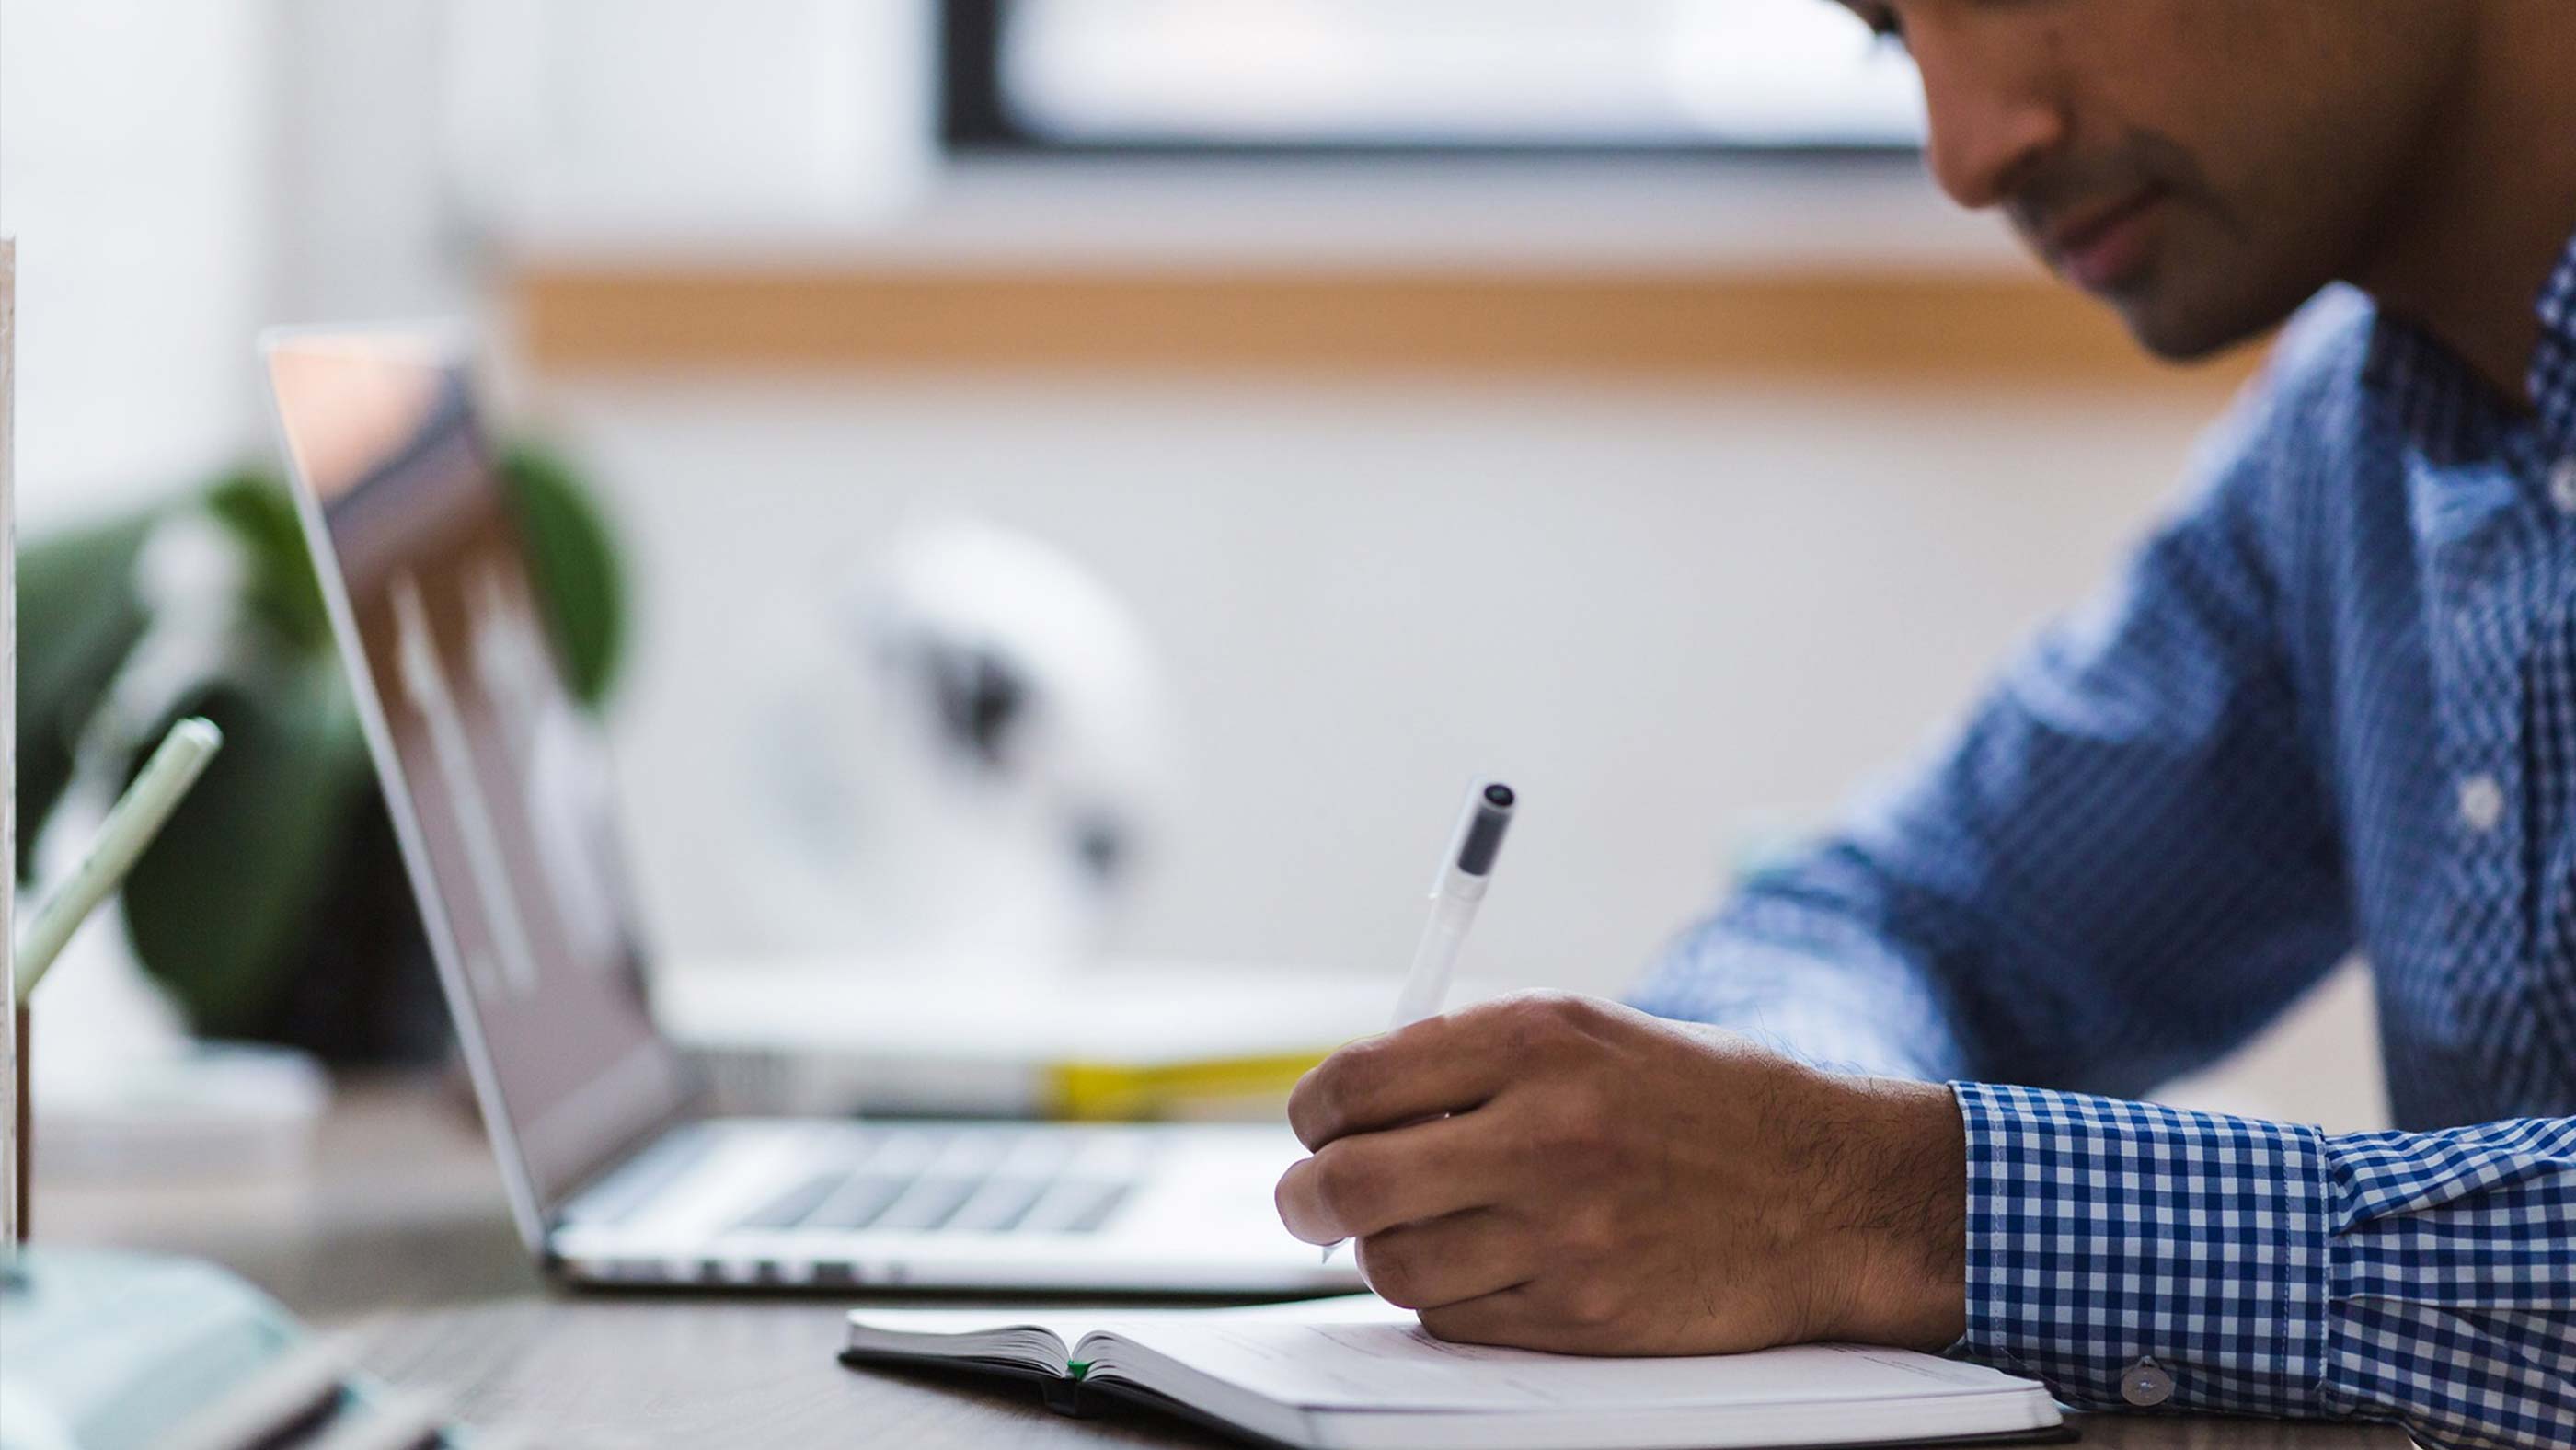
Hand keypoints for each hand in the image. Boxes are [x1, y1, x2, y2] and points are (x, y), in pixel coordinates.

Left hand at [1275, 992, 1965, 1354]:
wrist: (1832, 1194)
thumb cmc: (1704, 1105)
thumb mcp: (1591, 1035)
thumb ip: (1471, 1059)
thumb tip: (1349, 1107)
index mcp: (1537, 1040)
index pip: (1355, 1082)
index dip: (1313, 1113)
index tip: (1316, 1127)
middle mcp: (1543, 1131)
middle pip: (1348, 1183)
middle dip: (1306, 1197)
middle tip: (1310, 1200)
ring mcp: (1562, 1232)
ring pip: (1392, 1265)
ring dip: (1384, 1253)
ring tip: (1422, 1229)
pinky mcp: (1581, 1315)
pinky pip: (1454, 1319)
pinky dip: (1448, 1300)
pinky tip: (1488, 1266)